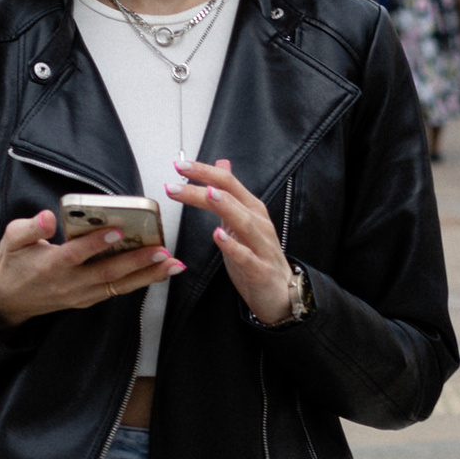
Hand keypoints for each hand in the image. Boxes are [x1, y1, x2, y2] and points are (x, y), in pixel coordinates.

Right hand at [0, 208, 176, 327]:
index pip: (76, 253)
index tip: (117, 230)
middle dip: (137, 262)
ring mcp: (81, 295)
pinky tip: (160, 273)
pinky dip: (140, 282)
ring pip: (118, 286)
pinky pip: (117, 291)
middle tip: (162, 250)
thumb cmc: (13, 263)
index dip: (97, 243)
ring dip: (148, 276)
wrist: (7, 298)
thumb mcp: (11, 240)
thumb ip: (30, 228)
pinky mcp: (88, 300)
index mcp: (51, 265)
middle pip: (107, 273)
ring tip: (172, 265)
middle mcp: (70, 284)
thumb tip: (47, 218)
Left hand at [170, 154, 294, 325]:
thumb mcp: (241, 221)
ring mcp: (261, 246)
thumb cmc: (258, 258)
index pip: (228, 182)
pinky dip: (233, 246)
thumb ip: (230, 194)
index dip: (205, 172)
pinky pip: (246, 256)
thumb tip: (222, 165)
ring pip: (243, 222)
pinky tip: (219, 236)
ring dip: (225, 206)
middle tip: (178, 179)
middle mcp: (258, 223)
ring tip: (207, 194)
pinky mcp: (260, 269)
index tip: (180, 165)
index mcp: (252, 210)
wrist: (281, 293)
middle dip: (204, 186)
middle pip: (232, 198)